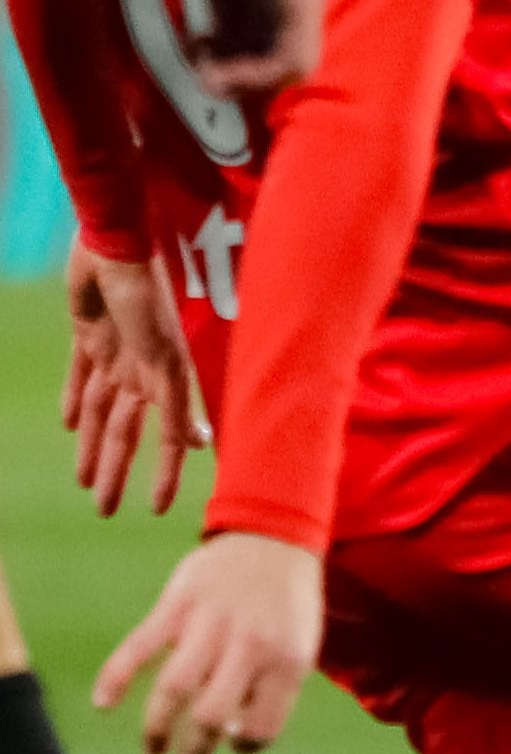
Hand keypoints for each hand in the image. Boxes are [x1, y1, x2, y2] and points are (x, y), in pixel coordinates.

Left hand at [64, 242, 201, 516]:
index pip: (165, 437)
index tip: (158, 508)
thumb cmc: (146, 293)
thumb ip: (177, 399)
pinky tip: (70, 424)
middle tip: (105, 508)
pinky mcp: (89, 334)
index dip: (165, 472)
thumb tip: (197, 444)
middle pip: (124, 431)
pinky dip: (74, 399)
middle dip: (116, 470)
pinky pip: (80, 375)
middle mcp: (142, 370)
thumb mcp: (166, 354)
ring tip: (85, 480)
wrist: (114, 244)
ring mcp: (115, 353)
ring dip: (92, 445)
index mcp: (165, 377)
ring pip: (100, 411)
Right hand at [94, 530, 321, 753]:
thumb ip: (274, 689)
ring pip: (173, 689)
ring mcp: (209, 625)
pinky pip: (139, 647)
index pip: (262, 726)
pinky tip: (103, 704)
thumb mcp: (301, 646)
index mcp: (286, 660)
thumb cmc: (287, 603)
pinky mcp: (177, 606)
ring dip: (157, 728)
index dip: (246, 745)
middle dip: (194, 753)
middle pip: (211, 715)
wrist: (273, 538)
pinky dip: (115, 677)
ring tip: (154, 750)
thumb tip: (231, 735)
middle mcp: (249, 646)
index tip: (234, 742)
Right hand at [170, 0, 324, 93]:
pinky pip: (297, 58)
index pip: (257, 41)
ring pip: (292, 67)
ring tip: (211, 75)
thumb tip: (197, 19)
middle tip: (201, 71)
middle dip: (235, 77)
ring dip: (248, 83)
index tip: (192, 47)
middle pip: (275, 58)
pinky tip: (224, 68)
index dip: (225, 58)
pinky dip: (260, 75)